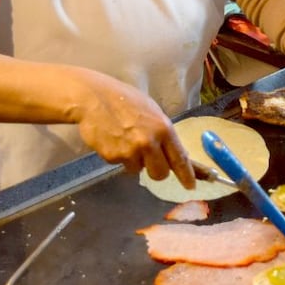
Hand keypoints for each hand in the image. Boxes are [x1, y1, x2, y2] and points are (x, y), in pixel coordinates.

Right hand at [72, 72, 195, 189]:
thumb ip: (164, 133)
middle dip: (156, 170)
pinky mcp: (112, 157)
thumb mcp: (152, 111)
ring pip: (138, 170)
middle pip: (160, 174)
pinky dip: (118, 155)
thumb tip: (174, 154)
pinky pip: (120, 164)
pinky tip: (112, 138)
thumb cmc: (125, 100)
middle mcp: (149, 142)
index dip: (187, 175)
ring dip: (134, 160)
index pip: (180, 158)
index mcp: (163, 129)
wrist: (93, 97)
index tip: (191, 186)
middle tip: (149, 159)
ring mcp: (130, 151)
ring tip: (125, 139)